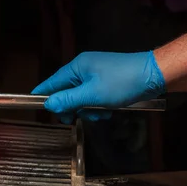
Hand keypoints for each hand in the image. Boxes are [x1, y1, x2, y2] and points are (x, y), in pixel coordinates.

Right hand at [31, 51, 165, 122]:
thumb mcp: (92, 95)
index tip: (33, 105)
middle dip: (73, 107)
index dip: (43, 94)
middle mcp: (84, 68)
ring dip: (89, 109)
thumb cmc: (121, 83)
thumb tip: (48, 104)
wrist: (153, 75)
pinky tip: (109, 112)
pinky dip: (99, 106)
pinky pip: (95, 97)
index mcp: (77, 67)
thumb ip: (68, 100)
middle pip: (67, 92)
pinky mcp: (108, 82)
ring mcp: (97, 75)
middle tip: (77, 118)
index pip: (52, 82)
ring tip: (101, 114)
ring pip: (82, 97)